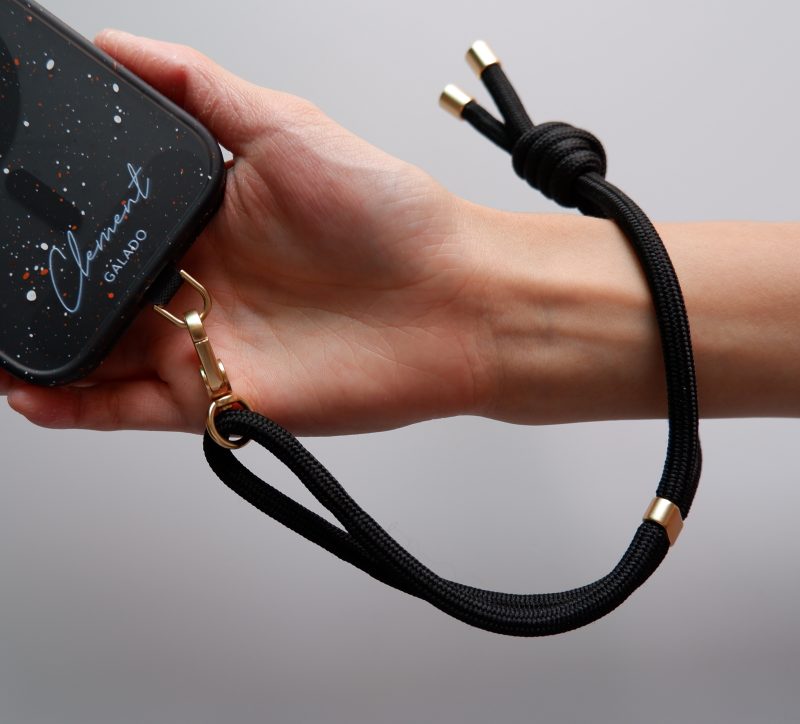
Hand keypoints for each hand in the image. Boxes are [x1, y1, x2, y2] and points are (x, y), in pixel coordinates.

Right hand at [3, 31, 494, 434]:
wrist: (452, 301)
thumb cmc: (389, 216)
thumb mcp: (285, 126)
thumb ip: (198, 88)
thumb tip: (116, 45)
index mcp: (206, 217)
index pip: (110, 220)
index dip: (58, 220)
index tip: (7, 206)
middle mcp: (200, 282)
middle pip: (97, 291)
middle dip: (40, 289)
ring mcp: (205, 342)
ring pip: (100, 353)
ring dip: (42, 351)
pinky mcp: (220, 396)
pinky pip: (130, 409)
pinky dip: (77, 406)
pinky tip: (32, 393)